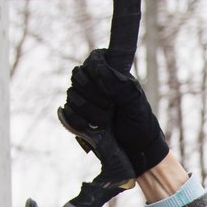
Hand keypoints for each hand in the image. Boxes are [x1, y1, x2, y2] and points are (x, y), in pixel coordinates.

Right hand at [62, 50, 169, 175]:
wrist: (135, 148)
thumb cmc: (139, 121)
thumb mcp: (135, 101)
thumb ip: (119, 84)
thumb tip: (99, 70)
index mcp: (111, 71)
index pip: (94, 59)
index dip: (97, 73)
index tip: (109, 90)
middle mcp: (94, 82)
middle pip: (78, 76)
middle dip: (93, 94)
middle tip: (110, 106)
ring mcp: (83, 98)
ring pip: (72, 94)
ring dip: (89, 110)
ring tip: (105, 121)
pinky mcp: (76, 115)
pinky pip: (67, 112)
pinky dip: (79, 120)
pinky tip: (92, 127)